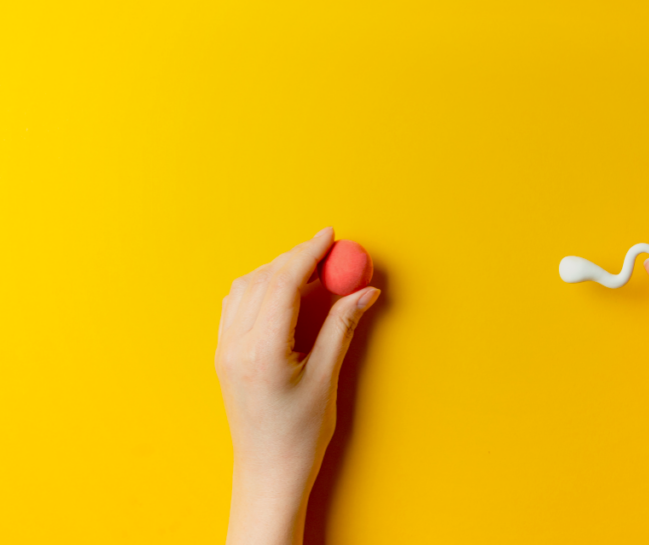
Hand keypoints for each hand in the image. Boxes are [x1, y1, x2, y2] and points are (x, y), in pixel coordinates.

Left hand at [216, 227, 379, 544]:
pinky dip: (261, 287)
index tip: (330, 235)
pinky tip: (283, 291)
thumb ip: (343, 326)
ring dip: (278, 270)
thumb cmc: (300, 434)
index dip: (309, 252)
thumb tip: (364, 290)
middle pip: (265, 279)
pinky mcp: (224, 354)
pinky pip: (236, 304)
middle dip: (298, 257)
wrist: (268, 472)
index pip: (284, 282)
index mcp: (263, 350)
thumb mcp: (328, 377)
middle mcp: (236, 344)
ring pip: (246, 287)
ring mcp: (225, 349)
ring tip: (311, 270)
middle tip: (330, 251)